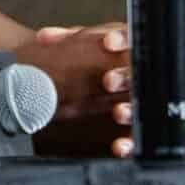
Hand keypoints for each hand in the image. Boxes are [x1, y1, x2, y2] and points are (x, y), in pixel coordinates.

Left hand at [22, 23, 133, 158]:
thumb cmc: (97, 59)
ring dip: (130, 109)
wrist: (109, 84)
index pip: (127, 39)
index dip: (119, 39)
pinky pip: (136, 136)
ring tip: (119, 113)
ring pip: (141, 105)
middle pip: (136, 74)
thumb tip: (43, 38)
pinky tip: (119, 146)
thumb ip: (69, 39)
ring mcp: (140, 99)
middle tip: (109, 81)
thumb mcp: (87, 45)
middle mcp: (135, 73)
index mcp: (124, 48)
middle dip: (124, 76)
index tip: (108, 43)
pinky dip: (129, 142)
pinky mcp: (137, 126)